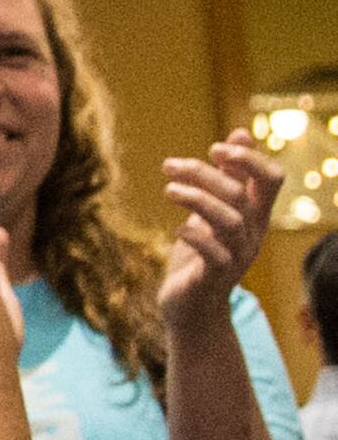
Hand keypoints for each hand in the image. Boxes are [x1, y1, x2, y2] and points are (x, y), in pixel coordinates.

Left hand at [160, 137, 280, 333]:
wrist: (189, 307)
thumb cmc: (200, 253)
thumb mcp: (212, 209)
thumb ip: (227, 175)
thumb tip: (241, 132)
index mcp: (254, 215)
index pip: (272, 179)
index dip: (250, 158)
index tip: (216, 148)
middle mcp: (252, 234)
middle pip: (242, 194)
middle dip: (207, 174)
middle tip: (170, 165)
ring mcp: (237, 256)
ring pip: (230, 220)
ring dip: (197, 199)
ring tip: (168, 190)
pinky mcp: (215, 277)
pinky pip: (215, 253)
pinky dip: (195, 235)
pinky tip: (177, 228)